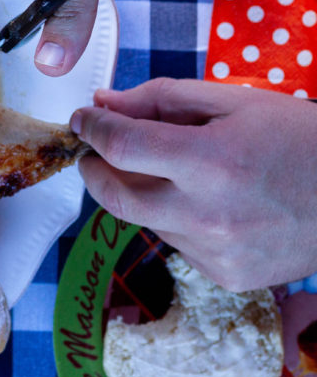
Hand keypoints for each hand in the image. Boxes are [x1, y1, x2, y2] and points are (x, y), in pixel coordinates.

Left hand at [71, 78, 316, 290]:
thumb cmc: (301, 139)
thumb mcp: (235, 101)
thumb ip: (161, 99)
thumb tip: (104, 103)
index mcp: (211, 162)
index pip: (121, 146)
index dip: (91, 128)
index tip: (82, 118)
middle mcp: (208, 214)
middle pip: (114, 196)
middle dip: (95, 170)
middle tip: (97, 150)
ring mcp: (216, 252)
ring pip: (145, 220)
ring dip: (142, 192)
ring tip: (177, 170)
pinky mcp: (226, 276)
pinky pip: (175, 243)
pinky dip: (174, 219)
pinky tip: (208, 202)